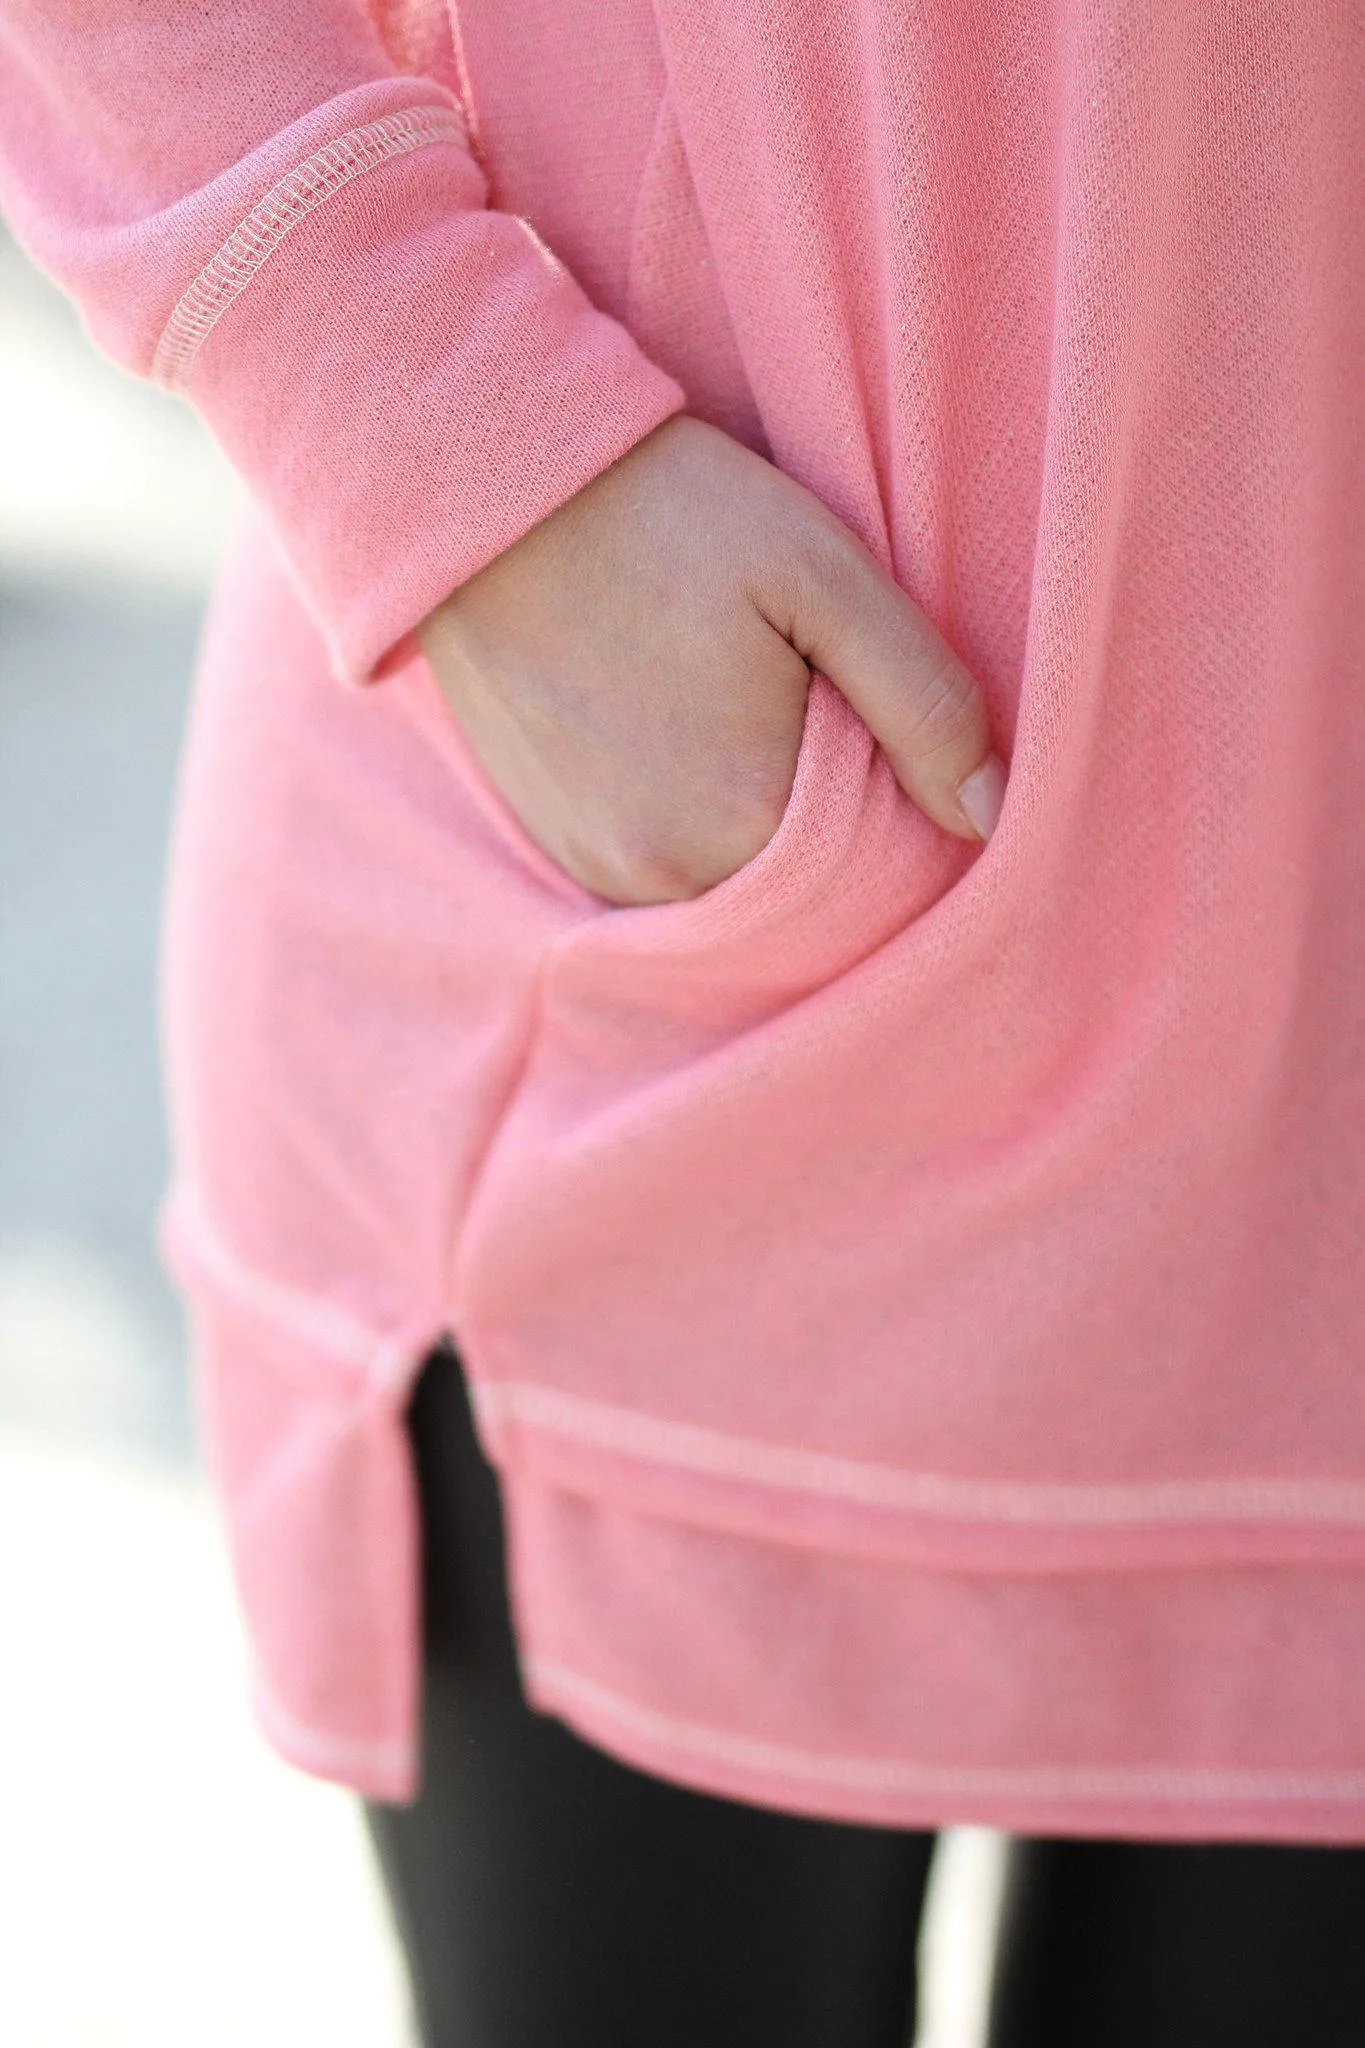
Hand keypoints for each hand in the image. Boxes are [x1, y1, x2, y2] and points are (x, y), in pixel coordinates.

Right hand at [416, 414, 1006, 906]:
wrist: (496, 489)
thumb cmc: (673, 515)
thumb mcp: (825, 576)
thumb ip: (924, 701)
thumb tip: (991, 816)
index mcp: (744, 820)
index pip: (870, 877)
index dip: (897, 814)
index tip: (883, 734)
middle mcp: (663, 875)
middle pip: (794, 895)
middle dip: (828, 833)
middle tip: (816, 716)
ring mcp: (597, 867)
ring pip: (726, 891)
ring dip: (756, 838)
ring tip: (747, 726)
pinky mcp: (557, 845)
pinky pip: (657, 876)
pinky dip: (693, 834)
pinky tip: (690, 748)